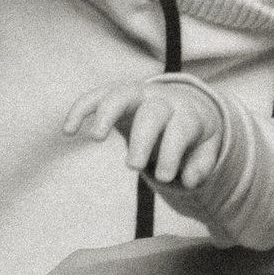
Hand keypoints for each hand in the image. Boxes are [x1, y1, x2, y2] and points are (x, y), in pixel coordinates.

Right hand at [64, 80, 224, 189]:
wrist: (183, 105)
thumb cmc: (193, 135)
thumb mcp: (205, 149)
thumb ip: (201, 165)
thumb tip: (189, 180)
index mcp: (186, 114)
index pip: (180, 129)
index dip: (172, 152)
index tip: (164, 178)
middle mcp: (161, 99)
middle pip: (151, 113)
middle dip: (142, 139)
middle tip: (133, 167)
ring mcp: (137, 94)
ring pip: (120, 95)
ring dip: (107, 113)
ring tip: (96, 138)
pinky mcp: (116, 95)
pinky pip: (96, 96)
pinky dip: (81, 109)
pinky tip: (68, 130)